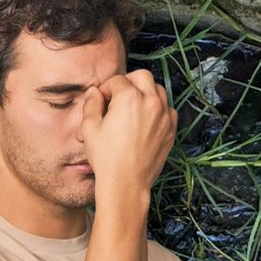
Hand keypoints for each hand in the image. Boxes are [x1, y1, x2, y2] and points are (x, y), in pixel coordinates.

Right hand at [80, 69, 176, 197]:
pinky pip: (168, 110)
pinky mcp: (171, 130)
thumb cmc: (106, 157)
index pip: (117, 80)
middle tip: (118, 95)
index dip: (106, 88)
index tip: (101, 100)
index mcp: (130, 98)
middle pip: (142, 76)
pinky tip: (146, 120)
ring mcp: (164, 117)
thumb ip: (92, 104)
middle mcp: (151, 102)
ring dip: (145, 92)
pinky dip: (159, 109)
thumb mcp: (90, 128)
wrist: (126, 183)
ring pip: (159, 90)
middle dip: (128, 81)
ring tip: (132, 106)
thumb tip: (94, 92)